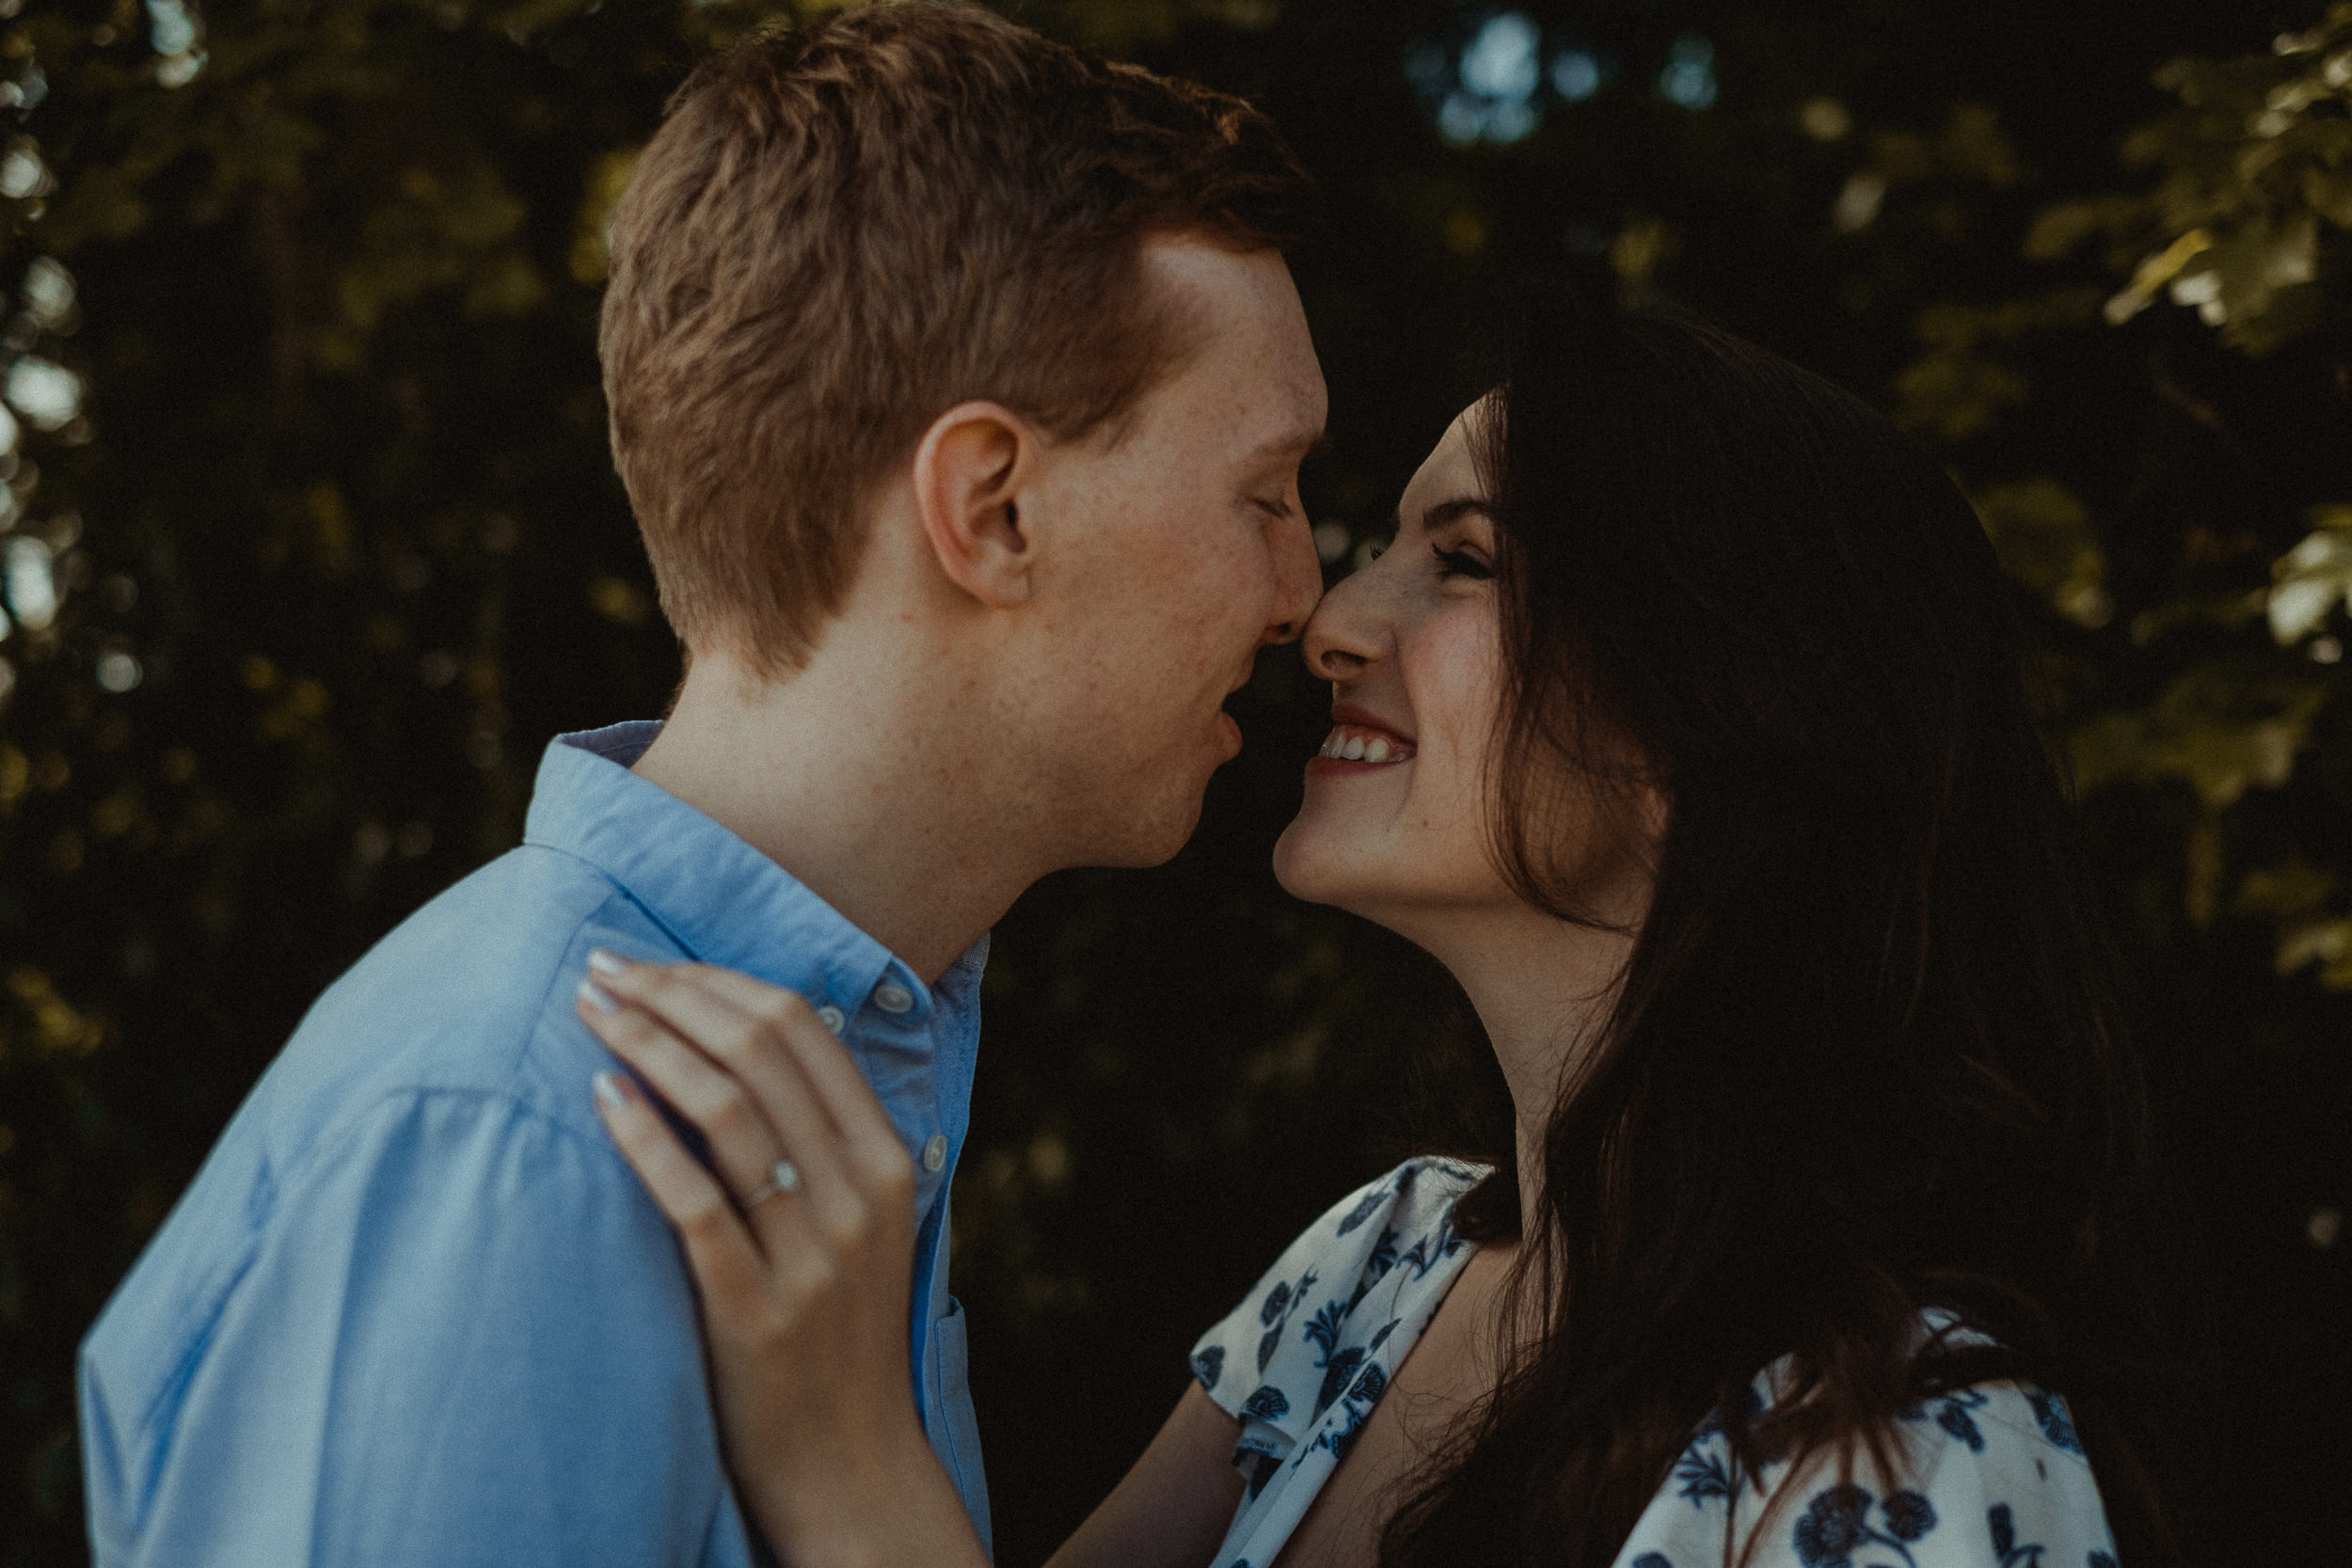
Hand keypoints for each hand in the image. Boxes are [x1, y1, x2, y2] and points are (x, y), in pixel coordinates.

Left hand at [575, 954, 981, 1567]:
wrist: (847, 1463)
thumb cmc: (835, 1330)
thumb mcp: (859, 1223)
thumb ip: (821, 1138)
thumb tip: (741, 1032)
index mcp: (889, 1158)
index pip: (802, 1029)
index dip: (716, 979)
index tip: (648, 959)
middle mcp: (859, 1194)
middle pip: (759, 1051)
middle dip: (671, 995)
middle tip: (600, 968)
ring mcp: (811, 1253)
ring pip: (724, 1110)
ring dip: (647, 1044)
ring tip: (588, 1014)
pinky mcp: (755, 1309)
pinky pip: (692, 1201)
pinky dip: (641, 1136)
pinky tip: (599, 1096)